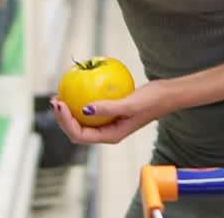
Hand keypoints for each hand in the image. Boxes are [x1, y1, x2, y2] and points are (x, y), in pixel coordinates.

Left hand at [49, 81, 171, 144]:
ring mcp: (109, 123)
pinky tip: (77, 87)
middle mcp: (108, 132)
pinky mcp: (111, 113)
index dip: (65, 122)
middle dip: (62, 119)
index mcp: (111, 136)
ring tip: (60, 95)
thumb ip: (108, 108)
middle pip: (77, 131)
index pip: (80, 135)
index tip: (60, 104)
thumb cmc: (152, 100)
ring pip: (82, 122)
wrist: (167, 95)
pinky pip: (91, 109)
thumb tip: (84, 108)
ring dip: (69, 111)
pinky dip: (81, 101)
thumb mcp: (130, 104)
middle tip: (55, 99)